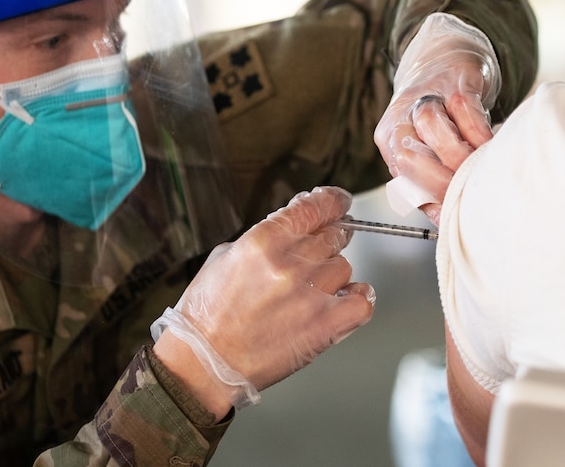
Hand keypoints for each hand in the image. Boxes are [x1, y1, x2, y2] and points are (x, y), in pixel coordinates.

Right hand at [153, 186, 374, 412]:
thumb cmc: (206, 316)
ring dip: (332, 277)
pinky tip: (344, 302)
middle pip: (334, 236)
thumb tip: (295, 224)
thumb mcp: (225, 258)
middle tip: (316, 257)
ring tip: (308, 292)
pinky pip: (362, 301)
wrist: (202, 363)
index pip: (317, 207)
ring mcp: (310, 294)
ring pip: (344, 267)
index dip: (334, 201)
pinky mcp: (324, 326)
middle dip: (328, 243)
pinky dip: (357, 299)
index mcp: (263, 240)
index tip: (340, 203)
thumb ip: (265, 237)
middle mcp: (290, 263)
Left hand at [374, 13, 500, 221]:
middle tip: (468, 191)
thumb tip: (446, 215)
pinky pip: (463, 110)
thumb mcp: (428, 145)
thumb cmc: (441, 111)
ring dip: (459, 155)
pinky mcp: (455, 81)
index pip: (402, 181)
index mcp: (390, 141)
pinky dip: (477, 133)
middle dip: (442, 181)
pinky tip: (489, 144)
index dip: (431, 201)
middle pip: (409, 157)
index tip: (454, 212)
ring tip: (479, 167)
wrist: (446, 54)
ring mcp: (427, 97)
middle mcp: (401, 118)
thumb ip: (431, 178)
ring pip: (432, 130)